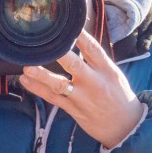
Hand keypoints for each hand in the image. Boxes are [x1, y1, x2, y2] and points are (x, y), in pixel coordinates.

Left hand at [19, 30, 144, 148]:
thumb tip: (77, 39)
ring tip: (27, 68)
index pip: (93, 49)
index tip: (67, 26)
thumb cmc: (118, 95)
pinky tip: (25, 81)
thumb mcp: (113, 74)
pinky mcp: (73, 109)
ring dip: (42, 76)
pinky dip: (37, 90)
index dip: (80, 36)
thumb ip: (96, 60)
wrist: (125, 126)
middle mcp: (94, 82)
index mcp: (107, 70)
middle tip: (43, 46)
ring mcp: (82, 97)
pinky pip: (53, 98)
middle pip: (75, 65)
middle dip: (59, 55)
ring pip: (60, 85)